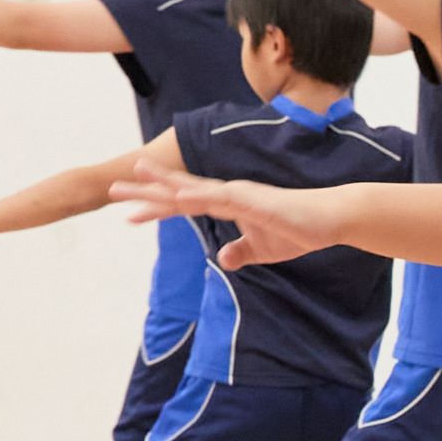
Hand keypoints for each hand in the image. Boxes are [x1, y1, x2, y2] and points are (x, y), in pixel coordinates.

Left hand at [110, 162, 315, 266]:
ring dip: (160, 187)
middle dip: (145, 192)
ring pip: (190, 190)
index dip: (156, 207)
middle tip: (112, 190)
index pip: (184, 204)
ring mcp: (236, 193)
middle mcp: (227, 193)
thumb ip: (241, 252)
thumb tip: (224, 258)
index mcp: (228, 202)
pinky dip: (193, 196)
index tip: (128, 212)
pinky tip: (174, 195)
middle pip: (178, 192)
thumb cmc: (299, 231)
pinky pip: (215, 198)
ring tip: (131, 182)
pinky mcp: (249, 199)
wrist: (329, 219)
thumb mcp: (263, 250)